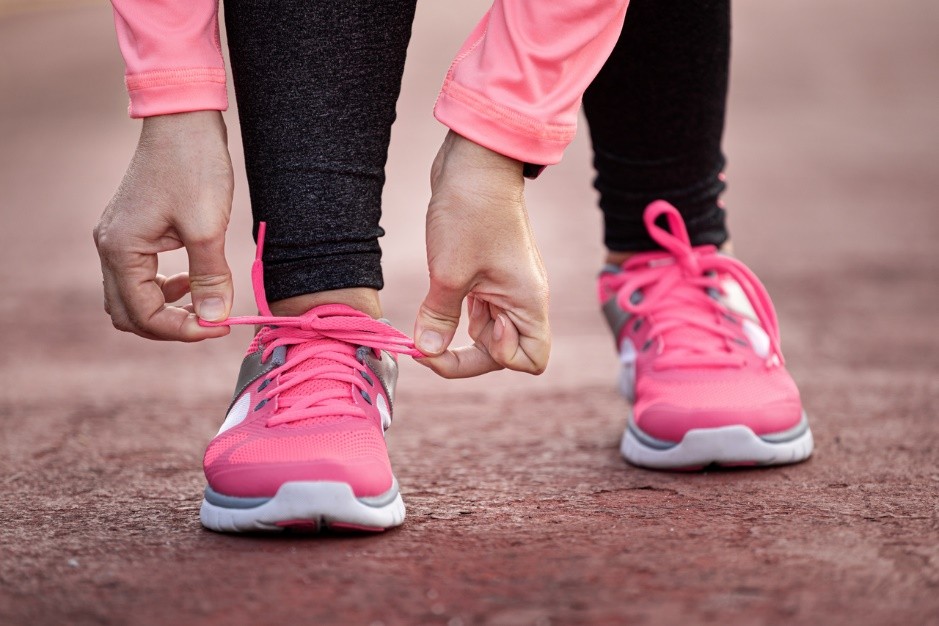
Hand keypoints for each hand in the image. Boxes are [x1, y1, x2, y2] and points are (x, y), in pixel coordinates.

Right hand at [93, 111, 233, 340]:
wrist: (184, 118)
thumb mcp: (207, 227)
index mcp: (121, 249)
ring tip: (204, 299)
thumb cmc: (194, 166)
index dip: (184, 330)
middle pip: (129, 313)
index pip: (144, 315)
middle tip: (211, 321)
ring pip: (132, 296)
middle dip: (170, 326)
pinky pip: (138, 275)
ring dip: (166, 308)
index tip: (221, 326)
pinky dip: (163, 287)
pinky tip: (192, 278)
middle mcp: (110, 246)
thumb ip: (209, 277)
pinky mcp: (131, 229)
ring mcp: (117, 237)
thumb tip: (214, 318)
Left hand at [414, 131, 550, 377]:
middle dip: (467, 356)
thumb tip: (428, 352)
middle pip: (506, 352)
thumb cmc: (470, 213)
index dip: (494, 360)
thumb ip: (440, 318)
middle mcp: (523, 298)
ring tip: (428, 323)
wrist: (474, 163)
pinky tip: (434, 307)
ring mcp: (507, 286)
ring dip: (458, 336)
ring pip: (489, 333)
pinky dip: (457, 317)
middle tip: (426, 346)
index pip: (530, 360)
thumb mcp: (449, 273)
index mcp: (526, 301)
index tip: (459, 338)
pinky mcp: (489, 274)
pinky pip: (479, 311)